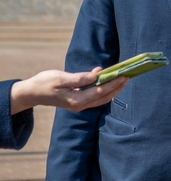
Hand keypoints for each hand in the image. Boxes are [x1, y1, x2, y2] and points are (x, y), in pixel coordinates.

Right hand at [10, 68, 126, 113]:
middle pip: (104, 97)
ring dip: (113, 89)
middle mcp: (80, 105)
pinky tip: (108, 80)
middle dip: (117, 87)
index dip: (113, 83)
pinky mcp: (78, 101)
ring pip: (102, 98)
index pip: (100, 92)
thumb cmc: (44, 83)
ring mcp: (79, 105)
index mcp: (76, 100)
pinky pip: (96, 97)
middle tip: (128, 76)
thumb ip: (78, 78)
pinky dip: (104, 89)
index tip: (123, 75)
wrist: (32, 93)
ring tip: (123, 78)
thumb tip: (95, 75)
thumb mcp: (59, 78)